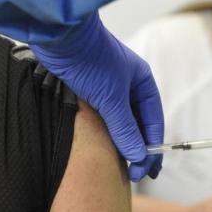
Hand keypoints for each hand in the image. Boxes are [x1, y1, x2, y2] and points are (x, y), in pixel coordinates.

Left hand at [31, 13, 163, 181]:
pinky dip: (106, 133)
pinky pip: (103, 117)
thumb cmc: (90, 61)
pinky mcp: (88, 89)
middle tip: (137, 175)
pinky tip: (103, 148)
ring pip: (120, 121)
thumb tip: (138, 155)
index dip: (152, 147)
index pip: (153, 121)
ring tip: (121, 166)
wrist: (58, 36)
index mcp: (142, 81)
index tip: (146, 171)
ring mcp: (108, 87)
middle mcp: (128, 84)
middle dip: (139, 148)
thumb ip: (124, 129)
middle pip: (138, 123)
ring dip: (122, 142)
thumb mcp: (110, 99)